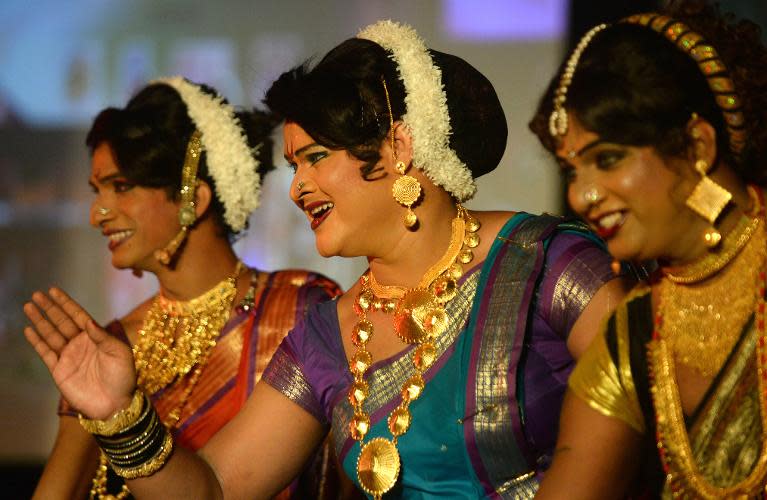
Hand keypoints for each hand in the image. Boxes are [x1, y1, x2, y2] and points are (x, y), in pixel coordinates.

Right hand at [23, 287, 135, 419]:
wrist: (115, 404)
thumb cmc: (123, 377)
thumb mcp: (119, 353)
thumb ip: (102, 337)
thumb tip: (87, 321)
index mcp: (97, 337)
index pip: (78, 315)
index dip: (65, 303)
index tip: (54, 290)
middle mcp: (81, 344)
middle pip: (61, 322)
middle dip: (49, 308)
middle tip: (36, 294)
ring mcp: (69, 356)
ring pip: (50, 334)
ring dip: (40, 320)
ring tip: (28, 306)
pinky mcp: (59, 370)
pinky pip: (45, 352)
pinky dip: (37, 341)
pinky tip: (29, 329)